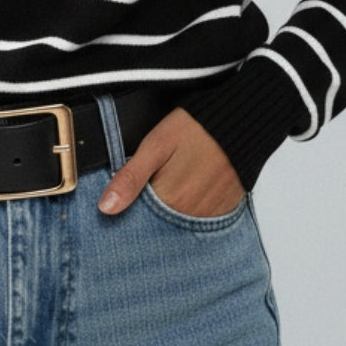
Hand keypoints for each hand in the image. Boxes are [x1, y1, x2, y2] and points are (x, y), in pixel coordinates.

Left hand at [98, 108, 243, 218]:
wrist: (239, 121)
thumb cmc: (196, 128)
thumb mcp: (156, 145)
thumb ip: (130, 178)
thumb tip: (106, 208)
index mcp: (170, 200)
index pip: (140, 222)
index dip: (131, 209)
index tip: (128, 200)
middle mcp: (191, 215)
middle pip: (160, 225)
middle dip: (150, 213)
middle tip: (154, 184)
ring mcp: (210, 215)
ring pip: (179, 224)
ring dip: (171, 212)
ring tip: (173, 184)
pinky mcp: (225, 210)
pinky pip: (201, 220)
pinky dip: (191, 210)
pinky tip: (189, 191)